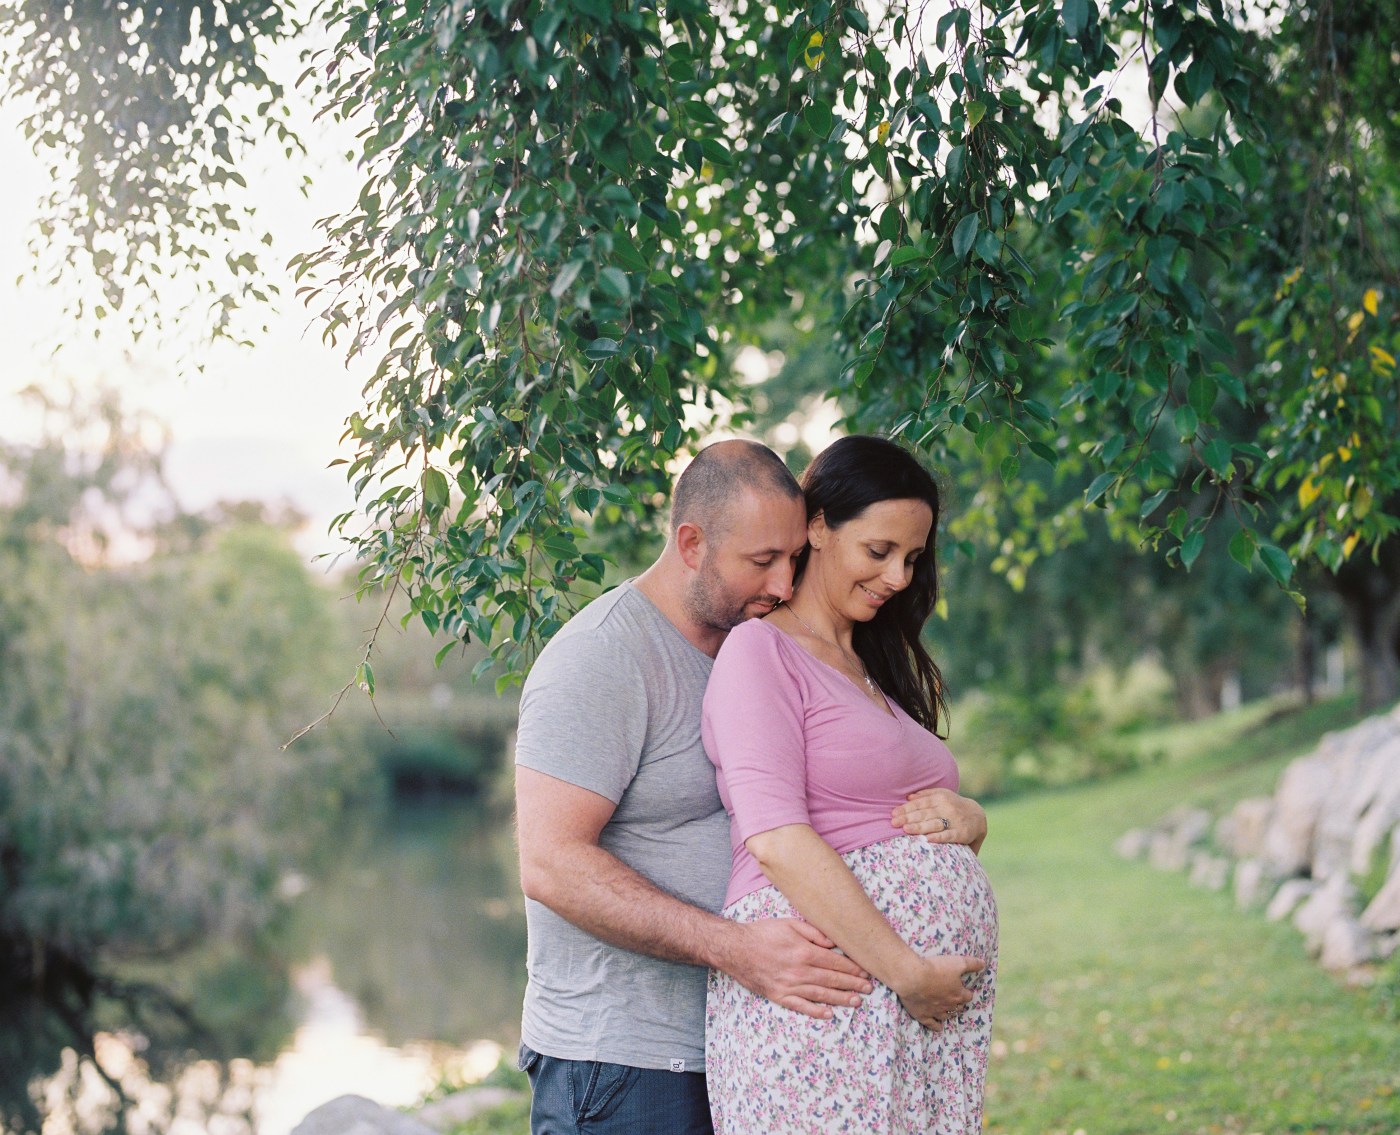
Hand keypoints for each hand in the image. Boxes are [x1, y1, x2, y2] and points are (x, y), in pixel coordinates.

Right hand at [723, 918, 873, 1019]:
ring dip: (841, 999)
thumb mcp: (789, 923)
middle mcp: (800, 971)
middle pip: (832, 980)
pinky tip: (828, 1014)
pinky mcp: (779, 996)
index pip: (835, 962)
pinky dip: (816, 1012)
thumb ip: (813, 932)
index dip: (853, 968)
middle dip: (853, 984)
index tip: (866, 972)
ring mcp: (790, 986)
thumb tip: (833, 943)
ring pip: (821, 995)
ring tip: (856, 1002)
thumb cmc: (763, 933)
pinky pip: (801, 1006)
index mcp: (804, 952)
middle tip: (869, 989)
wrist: (736, 949)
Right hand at [889, 953, 984, 1030]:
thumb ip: (971, 964)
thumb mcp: (957, 962)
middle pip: (958, 1007)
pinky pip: (932, 1024)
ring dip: (948, 1013)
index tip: (966, 990)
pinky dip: (936, 1026)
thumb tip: (983, 964)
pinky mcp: (923, 1015)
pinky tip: (939, 1028)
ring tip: (948, 1011)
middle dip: (958, 1003)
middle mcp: (949, 1005)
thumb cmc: (936, 969)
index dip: (967, 992)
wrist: (913, 977)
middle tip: (957, 999)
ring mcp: (935, 1012)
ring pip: (946, 1016)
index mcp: (958, 994)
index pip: (968, 996)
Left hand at [892, 787, 986, 852]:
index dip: (906, 808)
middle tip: (894, 823)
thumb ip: (926, 794)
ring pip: (934, 824)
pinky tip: (927, 839)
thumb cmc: (954, 805)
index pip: (920, 803)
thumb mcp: (943, 795)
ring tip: (906, 830)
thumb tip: (908, 797)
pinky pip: (948, 835)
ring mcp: (954, 821)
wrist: (978, 816)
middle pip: (924, 813)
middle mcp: (947, 808)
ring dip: (920, 827)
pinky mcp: (961, 833)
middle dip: (908, 818)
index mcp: (940, 798)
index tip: (893, 814)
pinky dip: (938, 837)